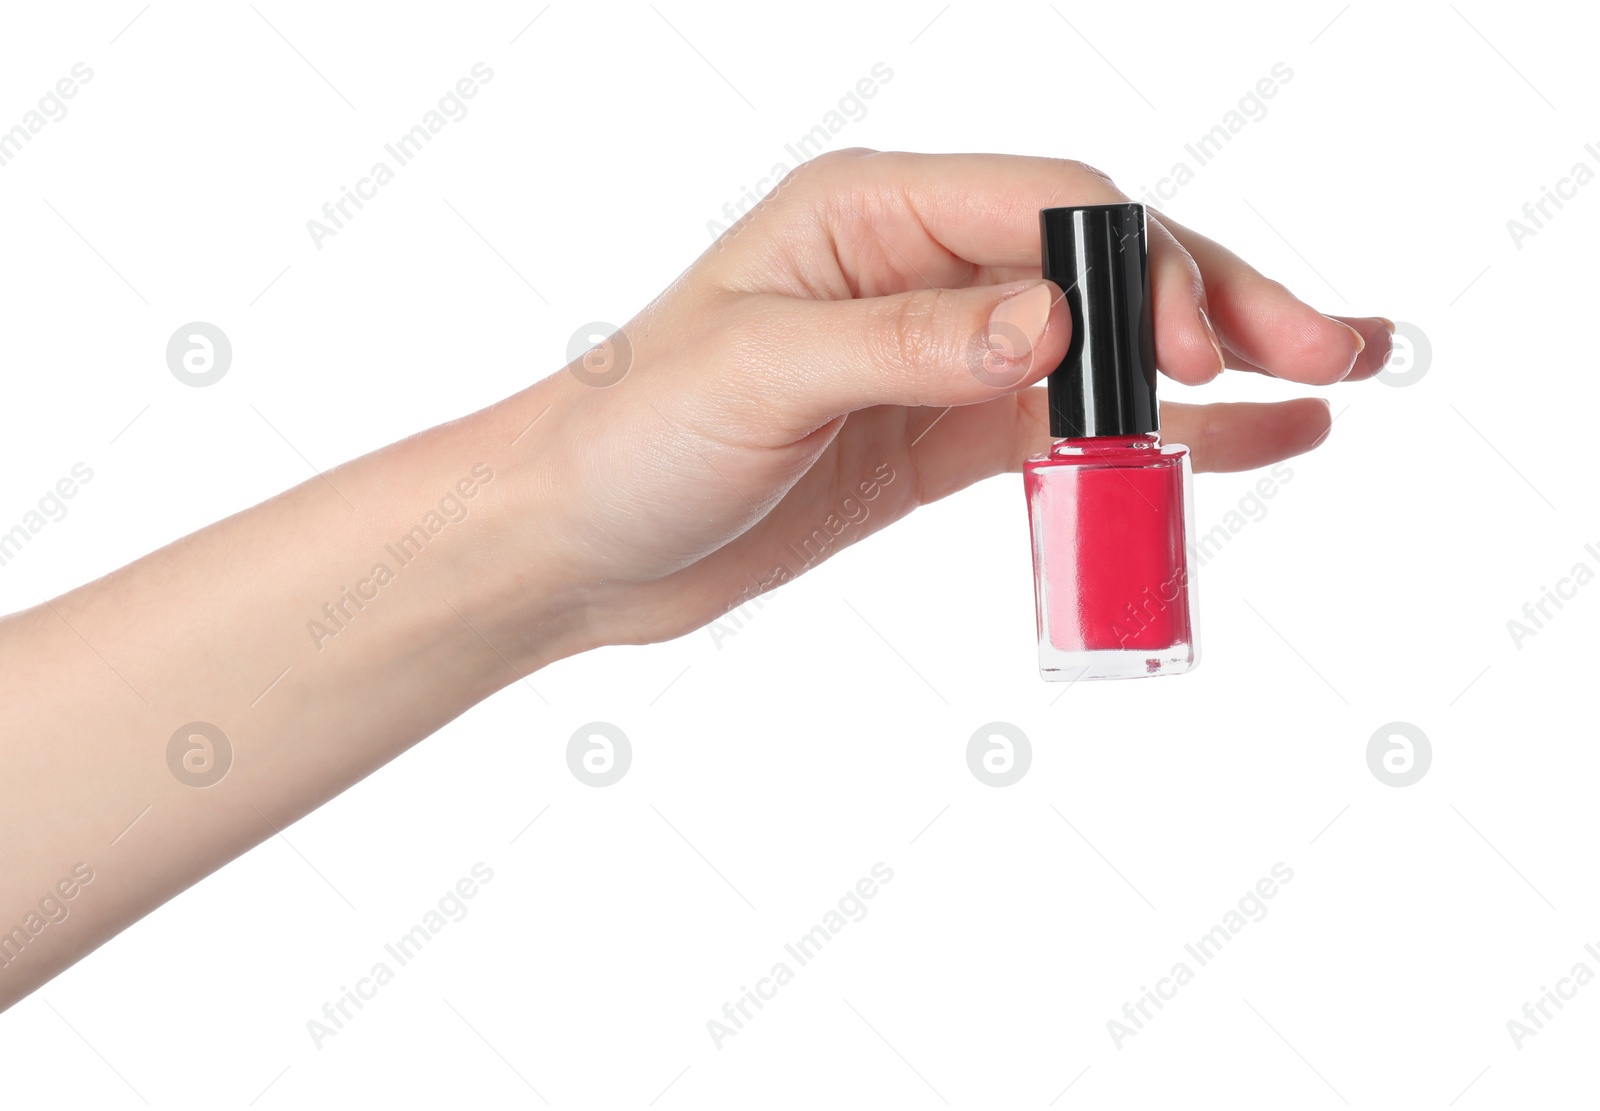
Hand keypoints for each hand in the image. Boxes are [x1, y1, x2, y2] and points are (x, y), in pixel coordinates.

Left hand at [496, 150, 1390, 650]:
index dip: (1142, 269)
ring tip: (1336, 375)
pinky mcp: (944, 436)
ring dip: (1221, 361)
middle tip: (1328, 349)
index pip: (1048, 208)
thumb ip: (907, 343)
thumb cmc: (630, 438)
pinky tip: (1249, 440)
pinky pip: (1073, 427)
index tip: (1199, 352)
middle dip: (1221, 301)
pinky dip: (1158, 435)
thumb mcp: (757, 375)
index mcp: (870, 214)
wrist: (575, 542)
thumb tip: (1053, 323)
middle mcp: (920, 268)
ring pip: (1109, 346)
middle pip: (1105, 267)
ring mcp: (942, 356)